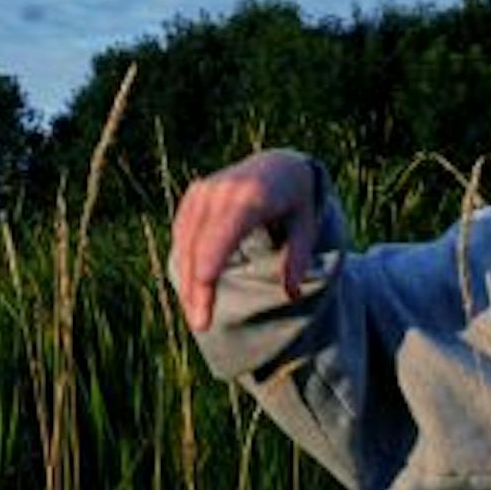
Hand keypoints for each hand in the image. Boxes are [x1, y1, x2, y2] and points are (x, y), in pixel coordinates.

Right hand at [172, 149, 319, 331]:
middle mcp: (222, 190)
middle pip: (201, 245)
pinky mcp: (194, 197)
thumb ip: (299, 256)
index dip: (211, 260)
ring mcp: (204, 191)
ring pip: (186, 243)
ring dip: (187, 280)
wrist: (276, 165)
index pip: (226, 232)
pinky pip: (183, 235)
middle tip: (201, 325)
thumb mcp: (307, 222)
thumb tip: (292, 293)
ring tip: (196, 315)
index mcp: (252, 195)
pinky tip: (191, 290)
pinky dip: (185, 263)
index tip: (203, 290)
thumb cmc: (295, 198)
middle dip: (197, 286)